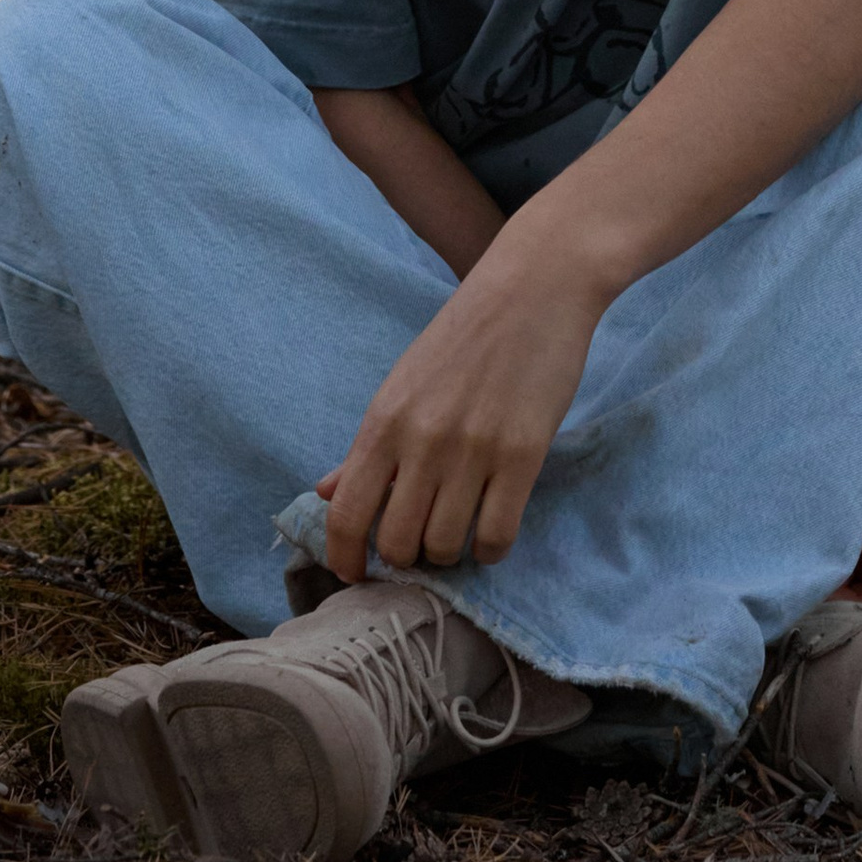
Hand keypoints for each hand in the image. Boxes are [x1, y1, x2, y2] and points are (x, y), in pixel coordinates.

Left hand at [317, 234, 606, 580]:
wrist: (535, 287)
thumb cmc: (465, 334)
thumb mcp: (403, 384)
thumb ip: (366, 446)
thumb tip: (326, 494)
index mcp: (385, 420)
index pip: (347, 515)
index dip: (345, 560)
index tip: (355, 575)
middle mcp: (422, 440)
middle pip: (397, 543)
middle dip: (405, 557)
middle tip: (421, 542)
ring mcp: (474, 449)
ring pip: (446, 547)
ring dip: (449, 553)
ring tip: (459, 532)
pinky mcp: (524, 455)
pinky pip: (498, 536)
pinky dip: (491, 549)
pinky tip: (492, 530)